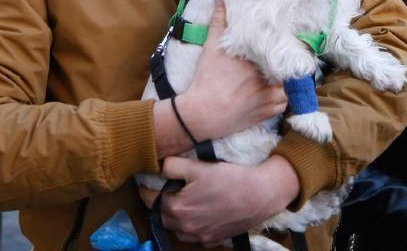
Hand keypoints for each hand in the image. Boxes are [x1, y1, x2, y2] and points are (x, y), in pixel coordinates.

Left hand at [139, 155, 298, 245]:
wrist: (260, 195)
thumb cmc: (229, 178)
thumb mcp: (198, 166)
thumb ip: (172, 166)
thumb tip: (157, 168)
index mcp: (177, 208)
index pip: (149, 198)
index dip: (146, 188)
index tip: (146, 180)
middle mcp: (185, 227)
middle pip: (160, 216)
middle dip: (158, 202)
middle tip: (162, 189)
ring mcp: (199, 236)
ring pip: (175, 228)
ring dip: (173, 216)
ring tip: (180, 201)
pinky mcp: (213, 240)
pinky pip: (193, 235)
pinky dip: (190, 226)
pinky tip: (198, 213)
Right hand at [176, 0, 286, 141]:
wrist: (200, 114)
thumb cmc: (206, 79)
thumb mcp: (211, 48)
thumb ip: (219, 22)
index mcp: (257, 63)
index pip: (283, 51)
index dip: (289, 46)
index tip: (292, 41)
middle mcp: (267, 81)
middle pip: (290, 70)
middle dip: (291, 63)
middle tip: (292, 56)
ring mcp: (269, 99)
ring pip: (290, 89)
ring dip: (290, 82)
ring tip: (288, 74)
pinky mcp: (266, 114)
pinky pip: (284, 105)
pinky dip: (284, 98)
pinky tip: (280, 91)